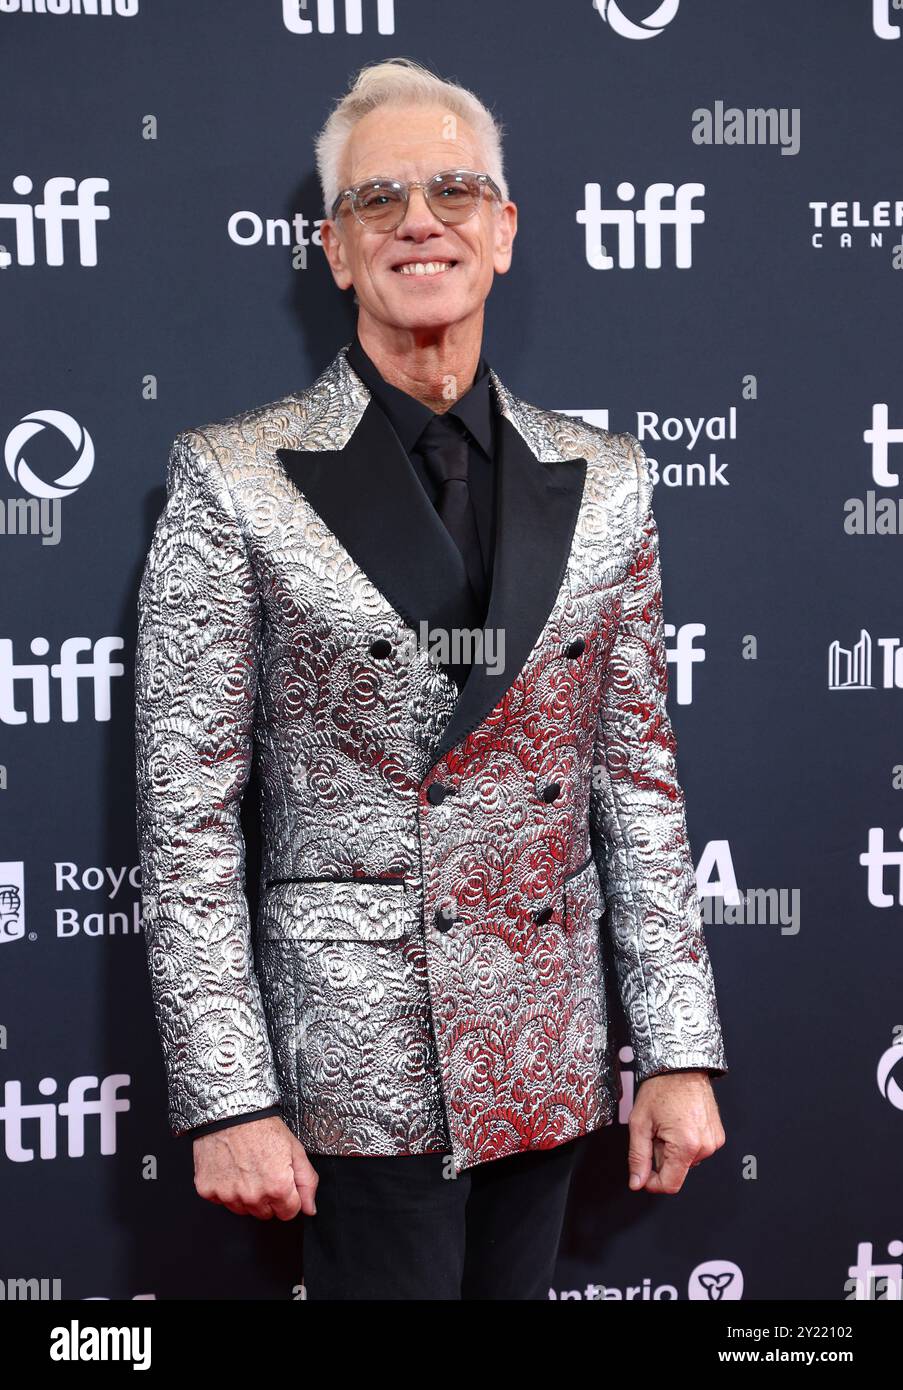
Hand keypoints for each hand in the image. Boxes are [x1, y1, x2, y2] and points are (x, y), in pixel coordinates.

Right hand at [192, 1115, 318, 1219]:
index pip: (289, 1213)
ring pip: (243, 1210)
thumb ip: (307, 1182)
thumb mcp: (295, 1149)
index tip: (282, 1181)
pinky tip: (230, 1168)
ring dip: (247, 1195)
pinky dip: (226, 1188)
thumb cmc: (262, 1126)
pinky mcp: (208, 1190)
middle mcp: (253, 1196)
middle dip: (268, 1197)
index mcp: (277, 1188)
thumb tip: (310, 1208)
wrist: (230, 1111)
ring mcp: (228, 1195)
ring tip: (246, 1167)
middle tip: (264, 1171)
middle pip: (266, 1214)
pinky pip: (221, 1201)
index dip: (289, 1197)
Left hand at [627, 1071, 724, 1193]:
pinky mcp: (718, 1135)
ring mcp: (713, 1141)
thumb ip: (638, 1157)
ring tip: (667, 1125)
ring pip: (686, 1161)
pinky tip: (679, 1124)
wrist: (681, 1066)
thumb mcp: (640, 1123)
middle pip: (677, 1171)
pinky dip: (685, 1142)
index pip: (670, 1184)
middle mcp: (705, 1146)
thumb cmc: (662, 1088)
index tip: (643, 1173)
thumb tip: (637, 1182)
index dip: (652, 1183)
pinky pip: (697, 1149)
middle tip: (655, 1132)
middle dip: (661, 1157)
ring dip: (673, 1149)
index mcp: (686, 1146)